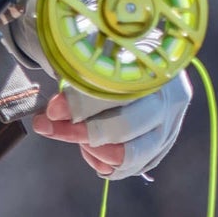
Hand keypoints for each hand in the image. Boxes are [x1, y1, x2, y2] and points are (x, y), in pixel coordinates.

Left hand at [33, 69, 189, 179]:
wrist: (139, 64)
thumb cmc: (111, 55)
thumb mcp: (97, 47)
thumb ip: (77, 71)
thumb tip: (53, 112)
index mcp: (155, 68)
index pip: (119, 92)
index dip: (83, 103)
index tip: (52, 110)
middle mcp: (168, 100)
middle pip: (124, 126)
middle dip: (81, 131)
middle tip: (49, 127)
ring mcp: (167, 129)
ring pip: (131, 155)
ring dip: (94, 151)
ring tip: (75, 139)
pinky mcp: (158, 149)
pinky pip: (128, 169)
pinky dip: (102, 163)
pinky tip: (88, 148)